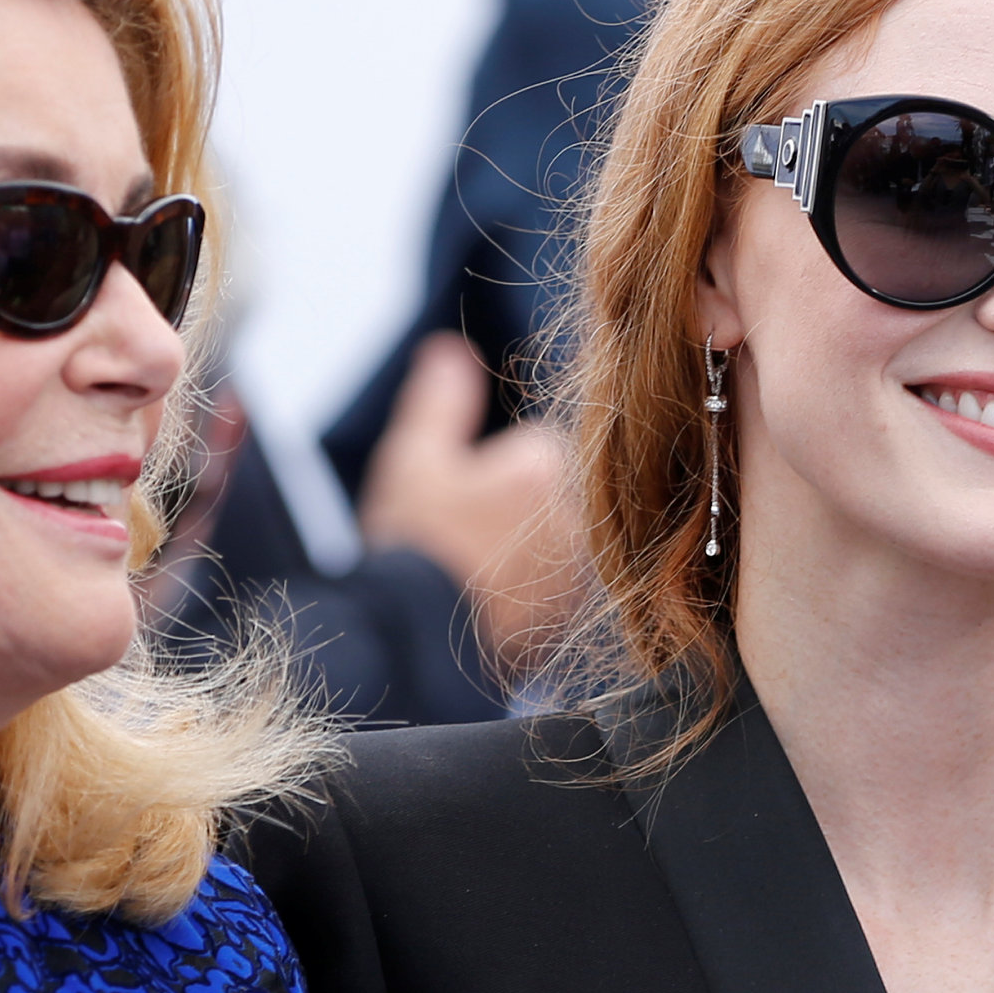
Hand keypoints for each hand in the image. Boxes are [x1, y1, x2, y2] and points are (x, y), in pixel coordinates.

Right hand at [358, 333, 578, 674]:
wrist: (413, 642)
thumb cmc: (412, 547)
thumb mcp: (414, 458)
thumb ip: (441, 398)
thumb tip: (452, 350)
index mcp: (544, 467)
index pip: (540, 445)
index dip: (496, 468)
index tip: (463, 497)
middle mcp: (578, 516)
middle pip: (557, 493)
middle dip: (521, 506)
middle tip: (466, 538)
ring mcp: (581, 569)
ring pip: (561, 539)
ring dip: (531, 548)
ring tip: (475, 572)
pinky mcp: (574, 615)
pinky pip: (560, 586)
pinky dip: (535, 591)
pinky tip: (491, 603)